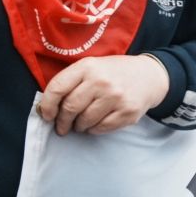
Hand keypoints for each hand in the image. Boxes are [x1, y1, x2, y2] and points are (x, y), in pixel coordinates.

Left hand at [37, 54, 170, 134]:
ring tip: (80, 125)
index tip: (46, 115)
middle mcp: (101, 81)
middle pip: (70, 108)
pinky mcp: (127, 112)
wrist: (150, 76)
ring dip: (78, 126)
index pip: (57, 88)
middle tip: (62, 126)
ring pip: (84, 121)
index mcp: (88, 67)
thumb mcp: (92, 67)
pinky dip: (93, 129)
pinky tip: (95, 124)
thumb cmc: (114, 73)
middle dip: (62, 121)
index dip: (47, 106)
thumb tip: (45, 108)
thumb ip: (70, 82)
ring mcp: (116, 97)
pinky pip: (101, 128)